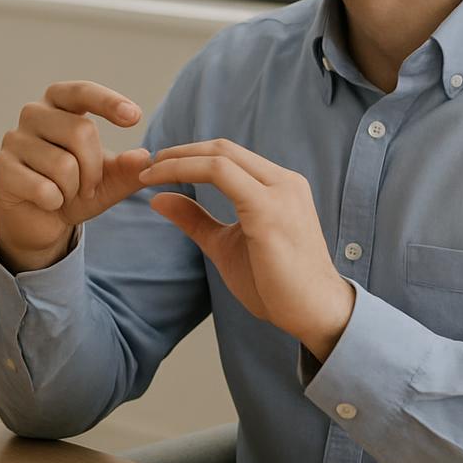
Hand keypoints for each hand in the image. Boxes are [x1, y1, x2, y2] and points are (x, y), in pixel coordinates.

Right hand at [0, 81, 151, 272]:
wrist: (39, 221)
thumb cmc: (73, 190)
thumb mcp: (107, 182)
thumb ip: (127, 169)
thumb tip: (144, 157)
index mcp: (59, 104)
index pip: (82, 92)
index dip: (108, 102)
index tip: (135, 117)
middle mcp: (33, 114)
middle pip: (80, 131)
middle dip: (94, 169)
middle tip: (89, 188)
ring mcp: (13, 139)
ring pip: (63, 164)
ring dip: (73, 190)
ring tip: (65, 194)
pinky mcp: (1, 167)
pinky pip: (43, 187)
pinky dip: (55, 202)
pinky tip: (47, 202)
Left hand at [140, 139, 354, 360]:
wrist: (315, 314)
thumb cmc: (276, 284)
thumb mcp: (225, 244)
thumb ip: (196, 220)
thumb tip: (159, 199)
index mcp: (278, 186)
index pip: (229, 156)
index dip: (189, 155)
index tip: (157, 168)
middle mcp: (283, 181)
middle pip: (223, 148)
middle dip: (180, 151)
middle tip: (147, 163)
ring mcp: (279, 192)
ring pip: (220, 156)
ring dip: (178, 159)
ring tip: (148, 172)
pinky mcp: (268, 209)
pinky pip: (220, 174)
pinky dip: (185, 171)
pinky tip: (161, 183)